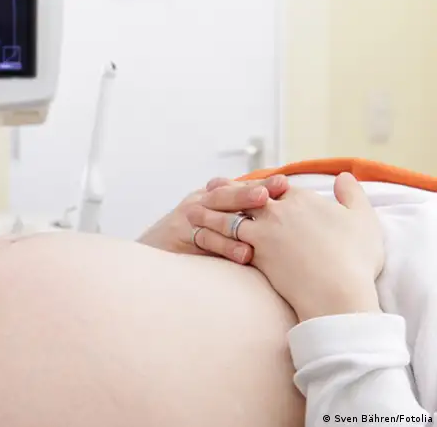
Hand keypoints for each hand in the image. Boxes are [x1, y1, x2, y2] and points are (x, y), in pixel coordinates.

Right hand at [138, 175, 288, 262]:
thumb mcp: (214, 221)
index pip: (237, 186)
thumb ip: (238, 215)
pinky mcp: (180, 238)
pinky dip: (226, 247)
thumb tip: (277, 212)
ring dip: (240, 224)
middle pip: (225, 196)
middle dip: (248, 194)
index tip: (284, 183)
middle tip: (271, 192)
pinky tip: (244, 254)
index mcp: (210, 195)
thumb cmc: (190, 239)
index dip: (260, 184)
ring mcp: (188, 220)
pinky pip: (206, 241)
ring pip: (216, 218)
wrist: (152, 251)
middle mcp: (199, 203)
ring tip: (264, 229)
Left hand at [205, 173, 384, 320]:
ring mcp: (264, 231)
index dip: (260, 185)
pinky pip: (225, 240)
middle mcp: (279, 210)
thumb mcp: (362, 220)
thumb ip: (353, 195)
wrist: (338, 292)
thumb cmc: (355, 259)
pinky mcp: (253, 253)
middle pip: (247, 196)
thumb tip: (344, 176)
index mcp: (302, 199)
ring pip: (231, 216)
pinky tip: (199, 237)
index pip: (274, 186)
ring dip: (211, 212)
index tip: (248, 183)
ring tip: (194, 211)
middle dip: (228, 190)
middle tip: (211, 188)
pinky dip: (211, 236)